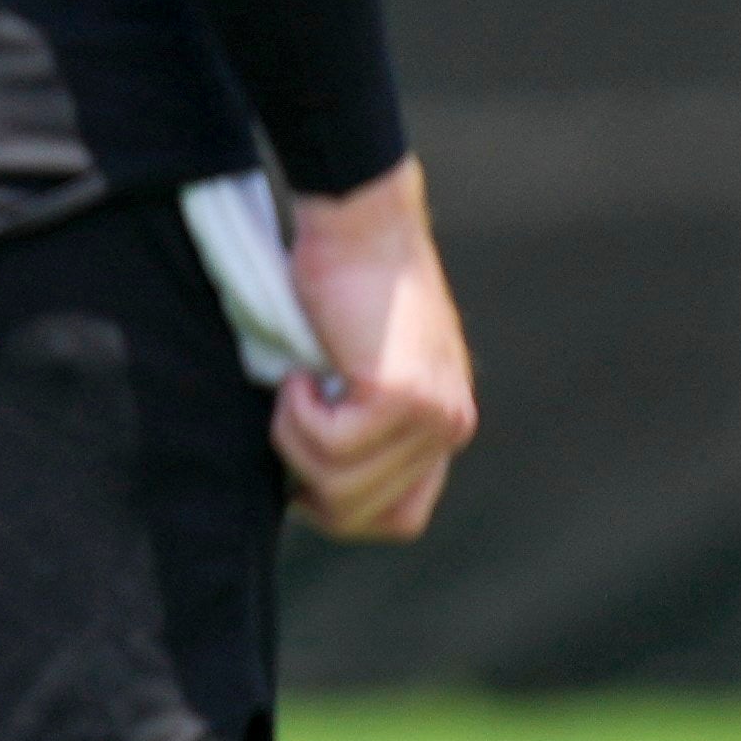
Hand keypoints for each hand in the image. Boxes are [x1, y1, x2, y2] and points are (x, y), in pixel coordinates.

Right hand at [272, 159, 478, 541]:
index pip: (401, 520)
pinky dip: (295, 414)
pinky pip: (329, 444)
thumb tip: (305, 490)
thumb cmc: (339, 285)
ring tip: (295, 384)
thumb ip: (359, 427)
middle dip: (306, 478)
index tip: (304, 464)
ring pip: (340, 486)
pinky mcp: (402, 395)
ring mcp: (432, 414)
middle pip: (362, 516)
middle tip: (291, 416)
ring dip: (294, 441)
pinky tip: (298, 370)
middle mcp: (449, 426)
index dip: (340, 508)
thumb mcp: (358, 371)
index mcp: (441, 426)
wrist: (358, 220)